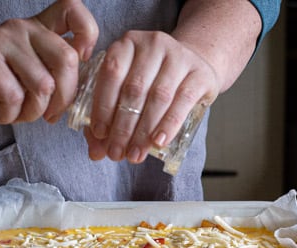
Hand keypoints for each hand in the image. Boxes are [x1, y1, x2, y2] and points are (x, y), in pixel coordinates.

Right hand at [0, 0, 97, 123]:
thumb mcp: (31, 77)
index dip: (88, 34)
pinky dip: (10, 115)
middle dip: (63, 99)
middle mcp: (22, 28)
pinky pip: (14, 97)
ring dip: (33, 113)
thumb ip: (56, 76)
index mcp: (39, 29)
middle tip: (47, 115)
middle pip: (67, 60)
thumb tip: (85, 94)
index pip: (73, 10)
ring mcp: (2, 41)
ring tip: (15, 113)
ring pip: (43, 86)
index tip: (81, 62)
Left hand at [83, 30, 218, 162]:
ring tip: (136, 154)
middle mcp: (154, 44)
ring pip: (158, 97)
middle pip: (134, 89)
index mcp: (128, 43)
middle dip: (123, 126)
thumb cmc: (154, 81)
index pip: (111, 73)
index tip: (99, 134)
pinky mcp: (200, 74)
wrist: (194, 67)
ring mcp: (179, 57)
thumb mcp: (129, 91)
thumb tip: (95, 152)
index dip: (103, 106)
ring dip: (144, 131)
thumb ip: (109, 118)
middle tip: (117, 153)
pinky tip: (158, 141)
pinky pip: (183, 101)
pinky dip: (169, 124)